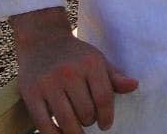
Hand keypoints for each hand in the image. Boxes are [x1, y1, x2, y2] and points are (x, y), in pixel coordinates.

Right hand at [11, 7, 138, 132]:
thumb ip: (114, 76)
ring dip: (74, 132)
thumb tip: (135, 86)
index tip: (106, 125)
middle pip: (85, 112)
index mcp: (90, 63)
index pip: (104, 98)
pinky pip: (44, 124)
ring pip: (66, 120)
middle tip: (89, 121)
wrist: (43, 41)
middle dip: (90, 121)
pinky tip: (61, 133)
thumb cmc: (75, 55)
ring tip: (77, 130)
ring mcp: (49, 84)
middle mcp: (70, 72)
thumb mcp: (97, 60)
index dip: (107, 116)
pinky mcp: (31, 94)